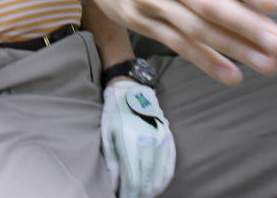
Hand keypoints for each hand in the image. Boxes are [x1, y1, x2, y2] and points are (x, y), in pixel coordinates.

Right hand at [68, 0, 276, 85]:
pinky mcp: (142, 22)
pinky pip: (177, 45)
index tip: (270, 0)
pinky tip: (233, 74)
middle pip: (206, 5)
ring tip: (269, 64)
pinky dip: (204, 61)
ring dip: (234, 49)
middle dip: (246, 26)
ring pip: (196, 30)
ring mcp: (150, 2)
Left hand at [101, 81, 174, 197]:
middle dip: (139, 194)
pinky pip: (169, 164)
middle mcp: (149, 143)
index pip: (133, 179)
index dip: (128, 194)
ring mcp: (161, 141)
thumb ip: (112, 161)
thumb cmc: (115, 112)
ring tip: (143, 196)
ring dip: (151, 190)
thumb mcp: (107, 134)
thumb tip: (113, 186)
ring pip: (160, 175)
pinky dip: (163, 179)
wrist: (132, 89)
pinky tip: (157, 187)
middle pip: (147, 180)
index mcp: (131, 142)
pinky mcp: (168, 138)